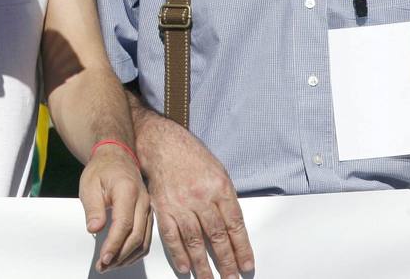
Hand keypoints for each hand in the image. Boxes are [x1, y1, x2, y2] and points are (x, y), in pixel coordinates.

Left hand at [79, 144, 151, 271]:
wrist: (117, 157)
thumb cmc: (102, 170)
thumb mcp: (90, 184)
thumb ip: (93, 207)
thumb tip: (95, 228)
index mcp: (127, 190)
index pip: (124, 224)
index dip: (114, 244)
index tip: (103, 259)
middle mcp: (143, 200)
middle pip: (136, 235)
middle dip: (119, 255)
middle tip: (103, 266)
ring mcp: (148, 207)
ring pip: (144, 240)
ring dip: (127, 257)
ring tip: (110, 265)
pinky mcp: (148, 214)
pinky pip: (146, 237)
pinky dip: (135, 251)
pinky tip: (122, 257)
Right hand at [138, 115, 252, 278]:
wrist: (163, 143)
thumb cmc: (192, 156)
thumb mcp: (218, 171)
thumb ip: (226, 198)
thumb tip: (234, 228)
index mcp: (219, 186)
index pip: (234, 224)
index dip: (242, 248)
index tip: (246, 265)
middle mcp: (201, 196)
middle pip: (217, 235)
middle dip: (226, 261)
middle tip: (232, 278)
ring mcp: (181, 203)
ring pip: (195, 240)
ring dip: (204, 265)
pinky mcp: (163, 207)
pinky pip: (172, 236)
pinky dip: (179, 254)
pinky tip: (186, 268)